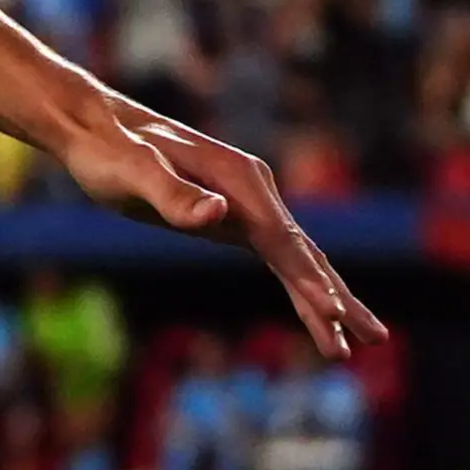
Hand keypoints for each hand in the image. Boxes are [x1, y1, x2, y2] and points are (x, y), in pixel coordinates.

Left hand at [53, 95, 387, 359]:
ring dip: (325, 297)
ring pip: (296, 257)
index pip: (281, 240)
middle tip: (374, 339)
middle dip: (336, 298)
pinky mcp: (231, 216)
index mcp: (239, 181)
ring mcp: (246, 203)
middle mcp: (253, 190)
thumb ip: (173, 194)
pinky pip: (275, 256)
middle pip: (304, 253)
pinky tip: (315, 308)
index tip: (333, 311)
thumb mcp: (132, 171)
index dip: (306, 278)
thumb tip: (217, 215)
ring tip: (357, 342)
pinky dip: (297, 283)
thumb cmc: (108, 149)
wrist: (95, 126)